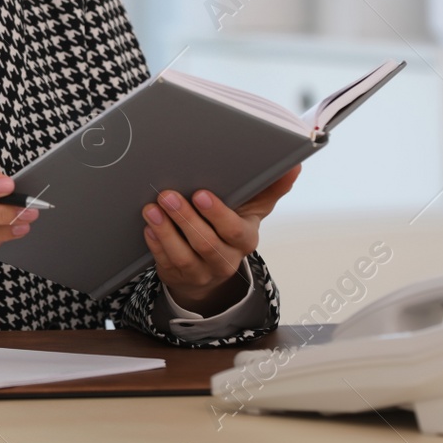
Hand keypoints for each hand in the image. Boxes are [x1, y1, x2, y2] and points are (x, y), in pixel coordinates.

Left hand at [141, 166, 300, 314]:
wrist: (212, 266)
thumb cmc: (231, 228)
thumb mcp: (252, 209)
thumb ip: (269, 188)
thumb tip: (294, 166)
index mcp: (245, 239)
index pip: (234, 230)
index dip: (217, 214)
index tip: (200, 194)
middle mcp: (226, 259)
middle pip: (206, 243)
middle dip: (186, 218)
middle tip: (168, 196)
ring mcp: (202, 272)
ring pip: (184, 256)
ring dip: (166, 232)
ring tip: (152, 209)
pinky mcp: (180, 277)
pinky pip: (166, 264)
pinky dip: (156, 245)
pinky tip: (149, 228)